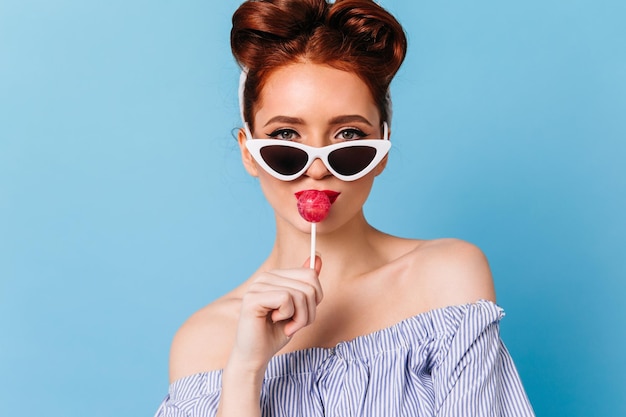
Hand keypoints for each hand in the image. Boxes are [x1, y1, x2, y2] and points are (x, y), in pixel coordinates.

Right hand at [229, 256, 322, 371]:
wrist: (256, 356)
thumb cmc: (276, 333)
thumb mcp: (299, 308)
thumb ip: (307, 284)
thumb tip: (318, 258)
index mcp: (276, 276)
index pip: (310, 274)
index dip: (315, 298)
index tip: (302, 313)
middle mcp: (266, 277)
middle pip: (309, 284)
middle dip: (309, 311)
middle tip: (294, 324)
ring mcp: (258, 286)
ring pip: (300, 294)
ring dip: (300, 318)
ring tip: (287, 325)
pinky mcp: (253, 298)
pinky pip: (286, 299)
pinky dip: (288, 316)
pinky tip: (275, 322)